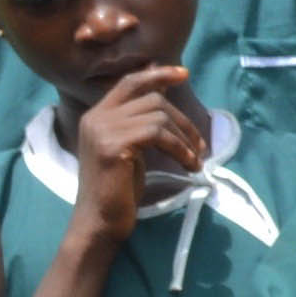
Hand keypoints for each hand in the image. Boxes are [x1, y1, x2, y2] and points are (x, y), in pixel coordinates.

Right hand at [63, 64, 207, 240]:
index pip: (130, 82)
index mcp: (96, 116)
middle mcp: (96, 118)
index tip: (185, 74)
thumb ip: (141, 122)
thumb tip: (164, 93)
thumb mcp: (130, 149)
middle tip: (199, 144)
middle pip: (150, 98)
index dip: (158, 74)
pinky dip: (180, 148)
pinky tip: (188, 165)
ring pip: (158, 115)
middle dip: (182, 119)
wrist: (99, 223)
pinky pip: (158, 134)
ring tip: (195, 159)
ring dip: (184, 138)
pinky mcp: (114, 146)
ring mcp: (102, 130)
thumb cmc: (117, 191)